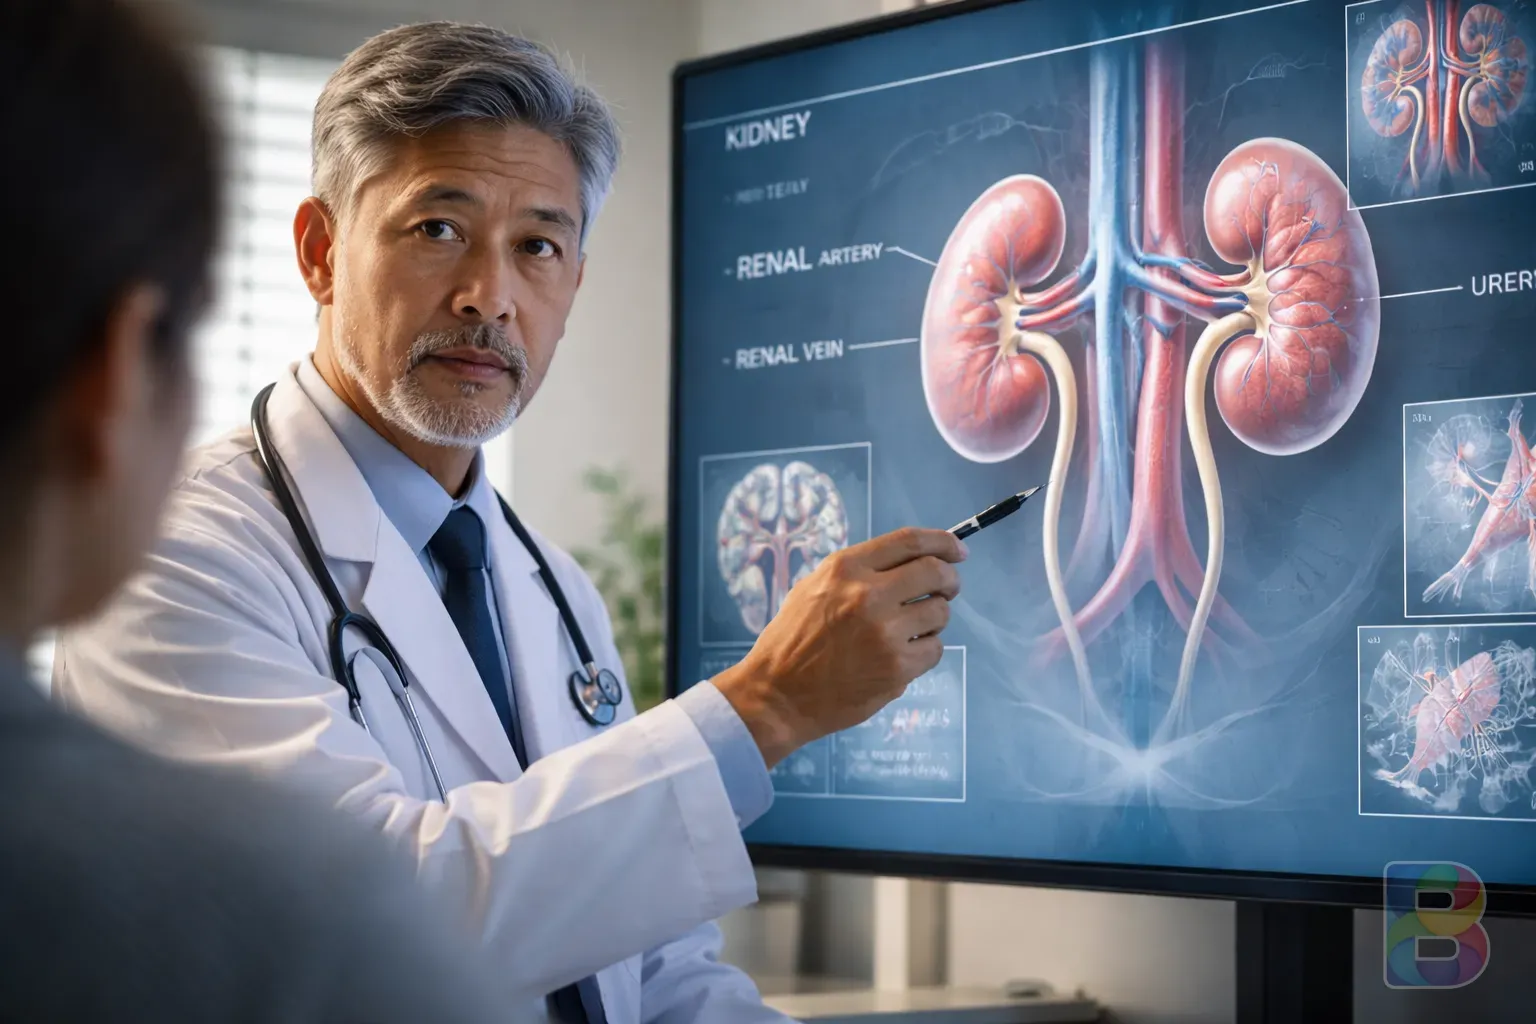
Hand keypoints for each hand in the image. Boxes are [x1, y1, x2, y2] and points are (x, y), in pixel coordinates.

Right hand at [712, 527, 965, 767]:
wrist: (778, 695)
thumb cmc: (792, 640)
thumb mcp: (812, 588)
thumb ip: (858, 572)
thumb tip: (909, 562)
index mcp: (845, 569)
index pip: (909, 541)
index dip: (942, 542)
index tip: (957, 550)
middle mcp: (868, 595)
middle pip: (936, 572)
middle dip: (950, 579)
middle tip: (947, 589)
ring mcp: (885, 633)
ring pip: (940, 612)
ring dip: (933, 619)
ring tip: (909, 630)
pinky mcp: (897, 668)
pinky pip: (934, 649)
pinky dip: (924, 651)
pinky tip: (900, 656)